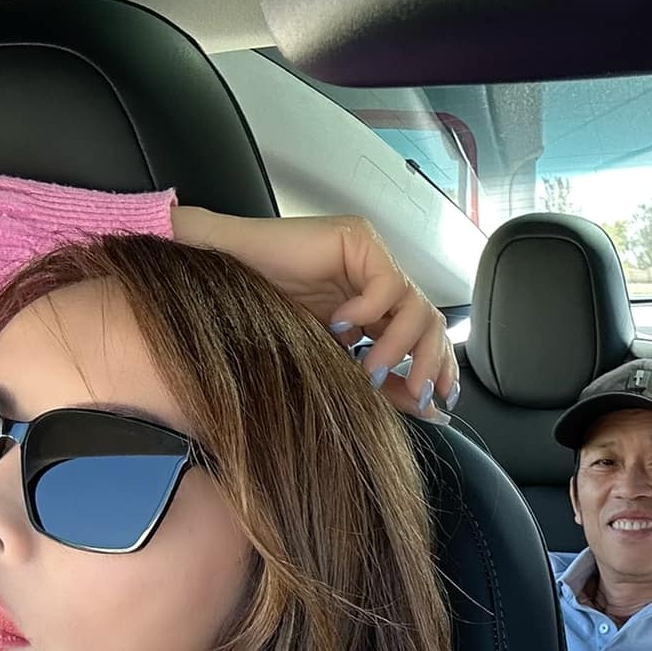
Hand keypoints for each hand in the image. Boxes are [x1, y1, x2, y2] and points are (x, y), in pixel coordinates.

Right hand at [170, 206, 458, 418]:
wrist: (213, 282)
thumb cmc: (258, 319)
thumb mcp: (328, 360)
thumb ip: (376, 380)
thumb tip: (428, 410)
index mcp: (373, 310)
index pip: (423, 338)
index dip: (436, 370)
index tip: (437, 405)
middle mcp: (376, 282)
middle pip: (430, 322)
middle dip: (428, 363)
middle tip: (415, 394)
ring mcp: (369, 259)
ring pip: (418, 305)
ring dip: (401, 346)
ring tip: (368, 369)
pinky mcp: (358, 240)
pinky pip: (386, 284)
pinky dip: (368, 311)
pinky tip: (339, 324)